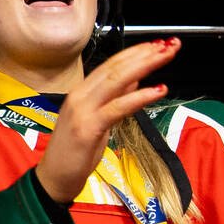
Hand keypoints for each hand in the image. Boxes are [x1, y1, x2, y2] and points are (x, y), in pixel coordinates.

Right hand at [35, 38, 179, 203]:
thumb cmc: (74, 153)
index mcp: (81, 93)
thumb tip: (134, 80)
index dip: (136, 52)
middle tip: (170, 44)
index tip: (158, 45)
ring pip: (117, 81)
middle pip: (116, 68)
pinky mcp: (88, 127)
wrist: (53, 179)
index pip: (111, 65)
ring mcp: (82, 110)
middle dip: (145, 54)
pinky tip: (158, 90)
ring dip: (145, 66)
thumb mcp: (98, 121)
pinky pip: (118, 107)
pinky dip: (139, 97)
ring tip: (166, 57)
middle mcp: (80, 96)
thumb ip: (114, 99)